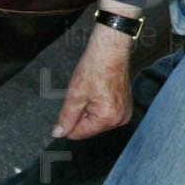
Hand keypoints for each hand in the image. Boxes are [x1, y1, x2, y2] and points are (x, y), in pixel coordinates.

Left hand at [51, 24, 133, 139]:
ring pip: (96, 120)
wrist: (110, 50)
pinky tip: (98, 90)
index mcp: (108, 119)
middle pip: (89, 127)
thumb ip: (66, 118)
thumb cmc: (94, 69)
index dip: (69, 121)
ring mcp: (125, 112)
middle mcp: (120, 119)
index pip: (79, 133)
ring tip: (92, 90)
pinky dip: (98, 104)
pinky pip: (105, 112)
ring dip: (89, 108)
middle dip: (82, 113)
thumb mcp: (74, 95)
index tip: (72, 103)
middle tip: (83, 93)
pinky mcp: (125, 105)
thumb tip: (58, 133)